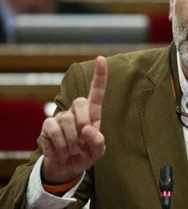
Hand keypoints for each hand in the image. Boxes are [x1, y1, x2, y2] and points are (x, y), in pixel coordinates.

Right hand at [40, 56, 107, 183]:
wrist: (67, 167)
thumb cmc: (85, 154)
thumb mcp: (98, 151)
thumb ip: (98, 141)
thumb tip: (87, 128)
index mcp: (93, 113)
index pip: (97, 91)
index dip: (100, 75)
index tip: (102, 58)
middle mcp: (77, 111)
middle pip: (80, 102)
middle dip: (84, 121)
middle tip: (83, 140)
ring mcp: (61, 116)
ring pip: (67, 120)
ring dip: (72, 140)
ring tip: (73, 149)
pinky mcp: (48, 125)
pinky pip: (54, 130)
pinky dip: (61, 144)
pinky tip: (63, 150)